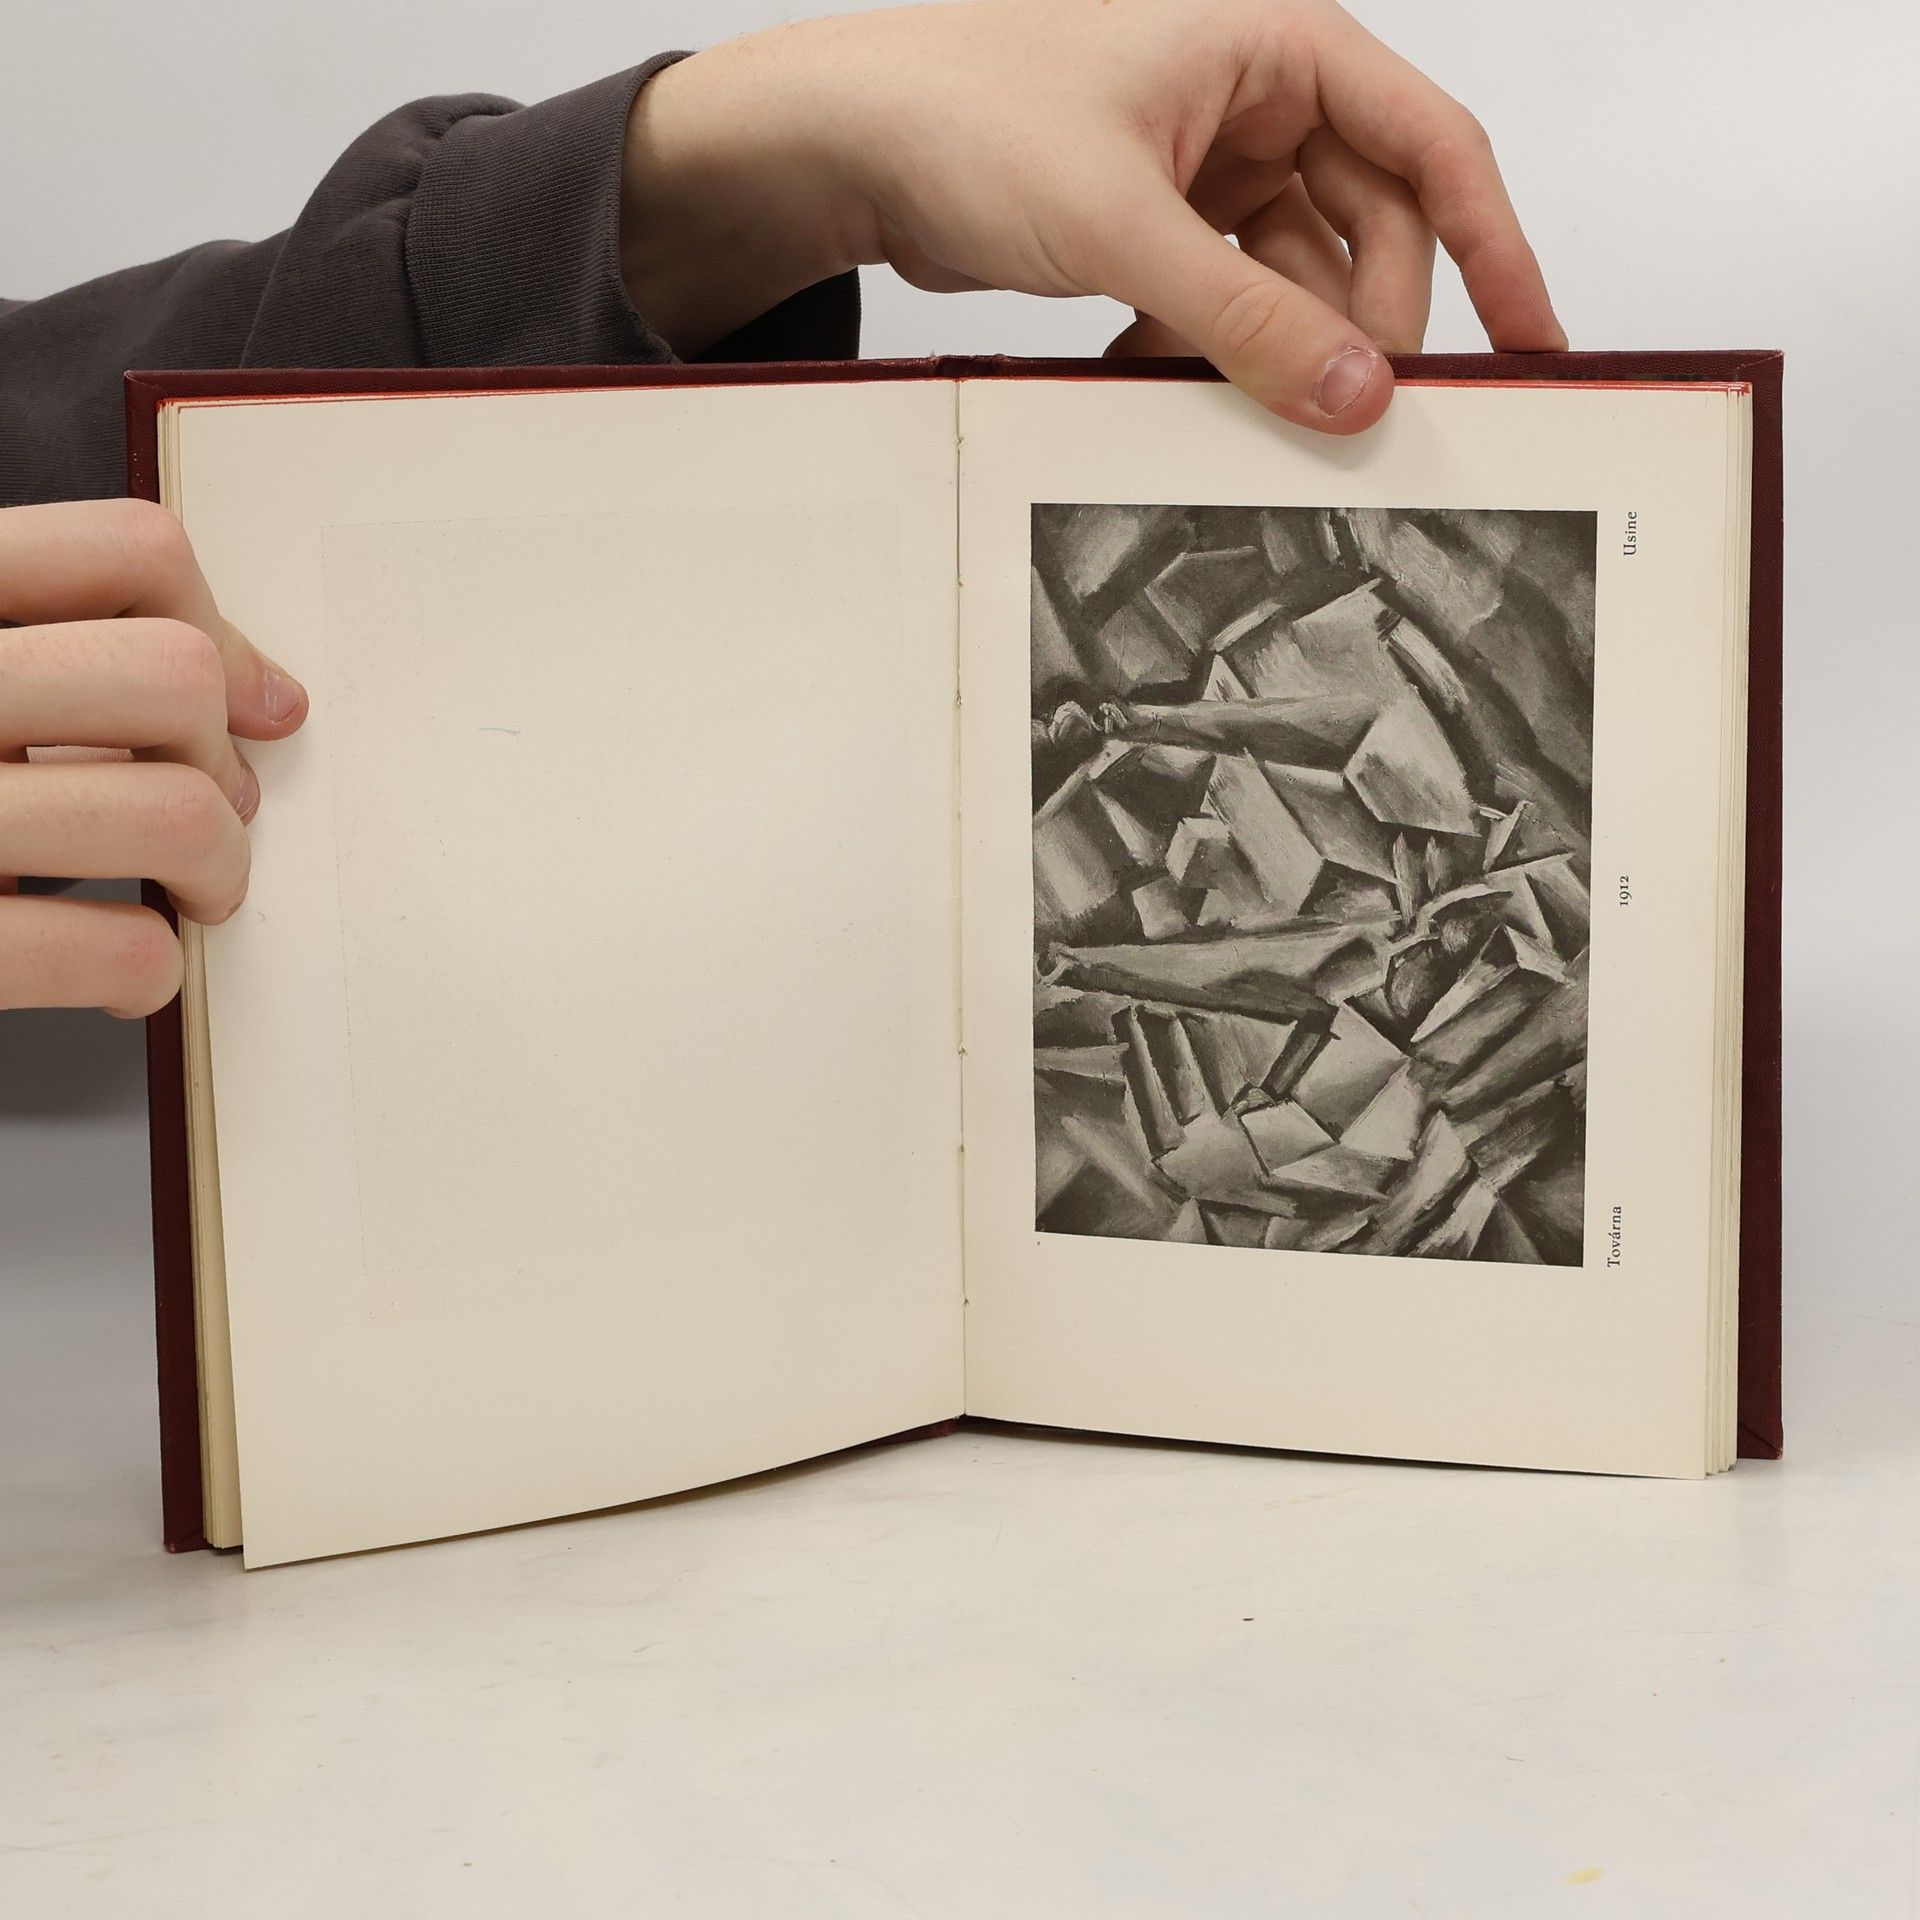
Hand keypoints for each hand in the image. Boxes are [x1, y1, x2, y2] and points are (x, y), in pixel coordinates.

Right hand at [0, 501, 308, 1016]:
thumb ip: (63, 658)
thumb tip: (264, 700)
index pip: (129, 552)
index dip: (223, 636)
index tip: (247, 708)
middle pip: (173, 678)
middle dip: (222, 764)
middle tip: (207, 815)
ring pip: (172, 813)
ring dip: (214, 870)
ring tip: (180, 895)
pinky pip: (117, 947)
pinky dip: (148, 969)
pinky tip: (114, 968)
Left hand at [623, 0, 1563, 431]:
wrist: (849, 145)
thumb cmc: (962, 112)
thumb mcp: (1125, 225)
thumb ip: (1247, 320)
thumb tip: (1351, 391)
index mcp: (1279, 50)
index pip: (1434, 150)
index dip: (1497, 249)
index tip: (1534, 340)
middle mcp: (1256, 102)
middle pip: (1372, 234)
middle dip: (1360, 327)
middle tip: (1350, 412)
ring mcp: (1208, 168)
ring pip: (1295, 282)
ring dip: (1271, 351)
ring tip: (1231, 399)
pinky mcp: (1160, 227)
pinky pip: (1226, 305)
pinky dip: (1208, 350)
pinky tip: (1160, 372)